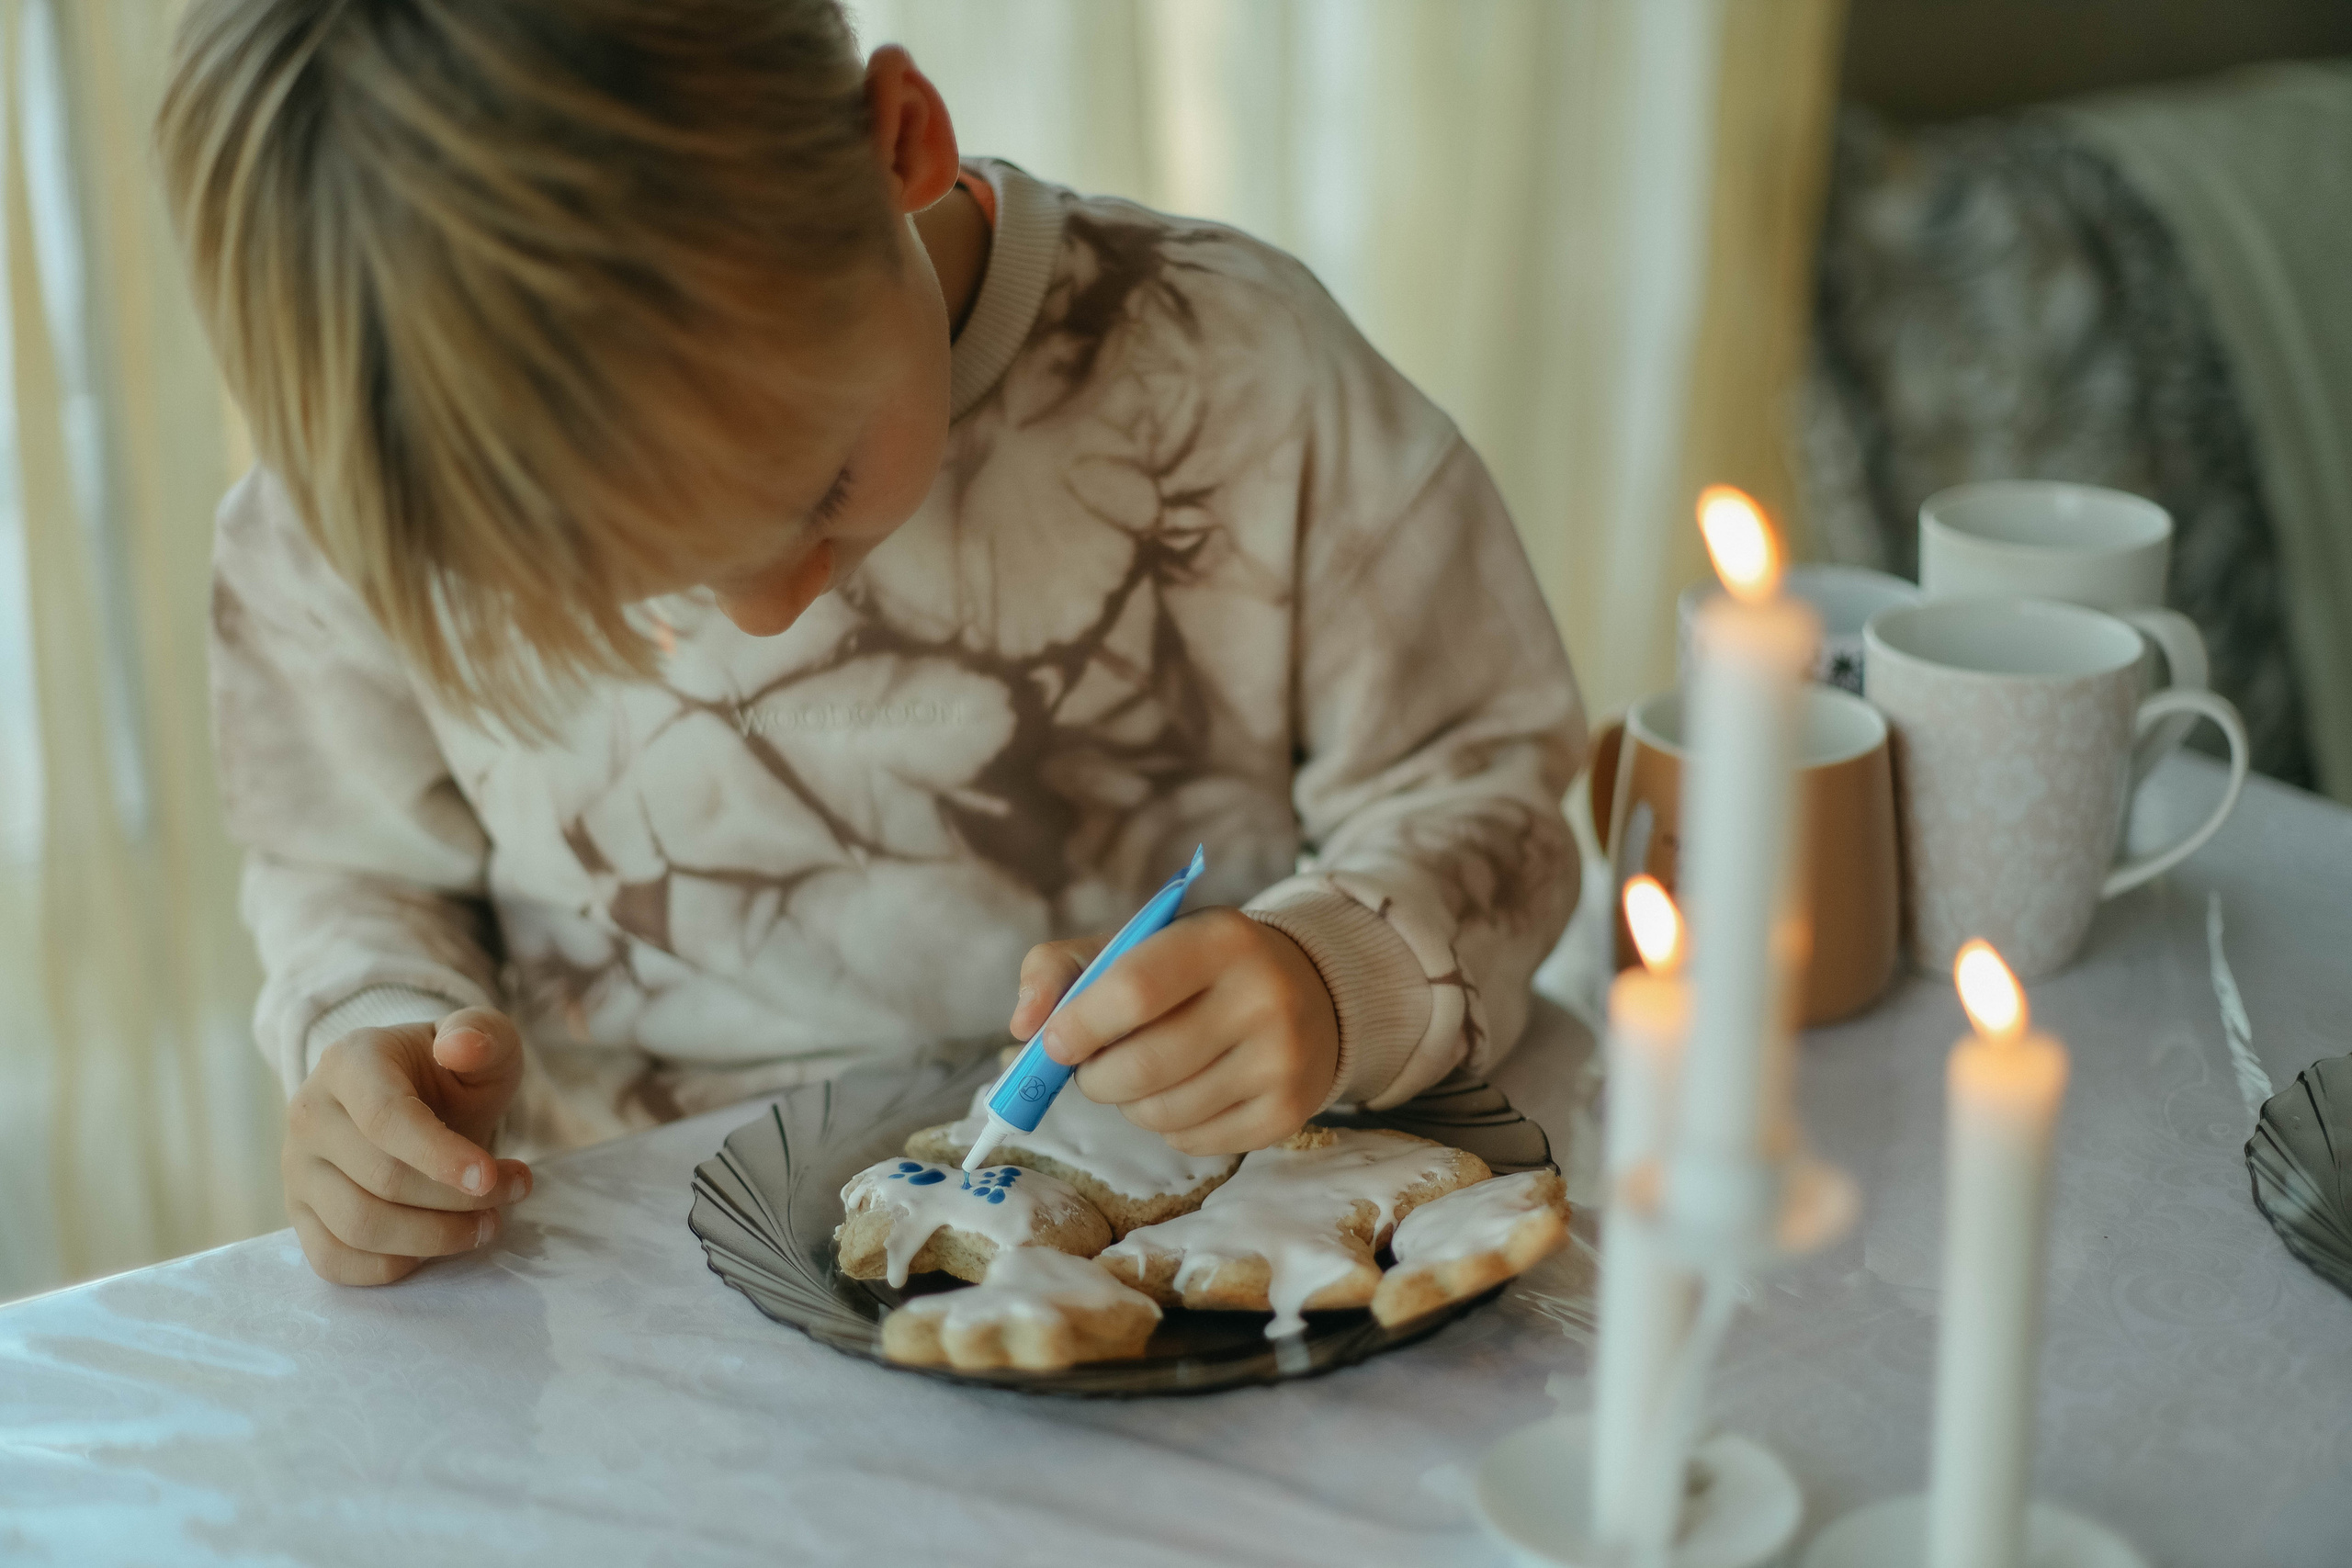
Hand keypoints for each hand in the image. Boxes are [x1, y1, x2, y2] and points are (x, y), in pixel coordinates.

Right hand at [282, 1007, 531, 1285]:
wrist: (414, 1099)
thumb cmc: (451, 1073)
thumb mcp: (482, 1043)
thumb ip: (482, 1035)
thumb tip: (460, 1047)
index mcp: (348, 1063)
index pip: (384, 1119)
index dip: (440, 1156)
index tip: (493, 1177)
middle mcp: (308, 1115)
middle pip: (381, 1180)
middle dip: (458, 1199)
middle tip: (514, 1192)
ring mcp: (297, 1170)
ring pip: (360, 1227)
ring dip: (435, 1238)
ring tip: (487, 1223)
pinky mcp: (299, 1216)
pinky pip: (335, 1261)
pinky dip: (394, 1266)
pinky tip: (437, 1245)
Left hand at [1008, 910, 1339, 1155]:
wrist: (1309, 992)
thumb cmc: (1195, 969)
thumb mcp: (1134, 944)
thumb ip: (1060, 968)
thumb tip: (1024, 1028)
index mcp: (1220, 939)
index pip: (1134, 990)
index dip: (1080, 1026)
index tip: (1055, 1044)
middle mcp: (1263, 996)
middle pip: (1143, 1066)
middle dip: (1095, 1078)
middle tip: (1091, 1068)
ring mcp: (1283, 1059)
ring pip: (1163, 1112)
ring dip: (1129, 1105)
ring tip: (1141, 1077)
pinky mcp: (1289, 1111)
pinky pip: (1194, 1142)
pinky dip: (1168, 1127)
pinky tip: (1185, 1092)